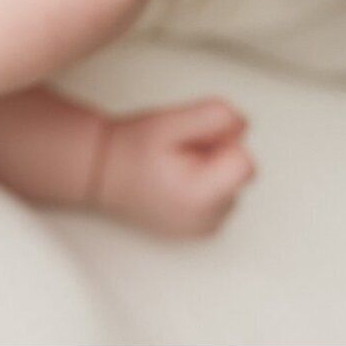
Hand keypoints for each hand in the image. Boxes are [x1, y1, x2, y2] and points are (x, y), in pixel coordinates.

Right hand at [91, 97, 256, 237]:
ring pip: (231, 185)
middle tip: (179, 152)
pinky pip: (220, 200)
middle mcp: (208, 220)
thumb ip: (214, 116)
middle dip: (217, 155)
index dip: (224, 143)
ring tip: (175, 165)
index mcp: (202, 197)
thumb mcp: (171, 120)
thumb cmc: (130, 149)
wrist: (100, 173)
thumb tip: (243, 124)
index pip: (245, 163)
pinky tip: (178, 179)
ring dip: (212, 169)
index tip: (195, 143)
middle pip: (239, 173)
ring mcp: (204, 229)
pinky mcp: (200, 230)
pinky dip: (206, 186)